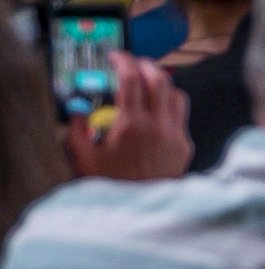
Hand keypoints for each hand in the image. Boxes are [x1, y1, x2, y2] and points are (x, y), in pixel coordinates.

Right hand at [68, 58, 190, 182]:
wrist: (140, 212)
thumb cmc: (110, 186)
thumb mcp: (83, 159)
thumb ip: (77, 129)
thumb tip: (76, 107)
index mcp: (131, 125)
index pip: (131, 78)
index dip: (123, 61)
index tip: (115, 56)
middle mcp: (158, 125)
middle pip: (159, 78)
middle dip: (145, 65)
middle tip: (132, 64)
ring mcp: (175, 134)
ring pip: (176, 93)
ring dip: (161, 82)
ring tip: (146, 82)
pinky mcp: (185, 145)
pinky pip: (182, 114)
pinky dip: (171, 103)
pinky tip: (158, 108)